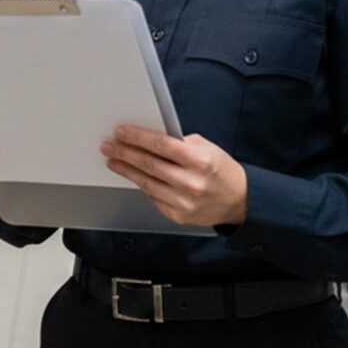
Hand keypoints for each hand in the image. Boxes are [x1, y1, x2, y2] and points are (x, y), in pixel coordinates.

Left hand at [100, 126, 246, 227]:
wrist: (238, 200)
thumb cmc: (220, 170)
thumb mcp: (207, 148)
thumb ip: (180, 144)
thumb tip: (149, 139)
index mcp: (200, 161)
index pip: (161, 145)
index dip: (137, 137)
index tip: (121, 132)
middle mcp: (191, 182)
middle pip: (149, 164)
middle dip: (125, 153)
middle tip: (109, 146)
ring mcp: (184, 202)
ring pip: (146, 182)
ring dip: (126, 170)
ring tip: (113, 160)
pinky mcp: (178, 215)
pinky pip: (152, 197)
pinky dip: (141, 185)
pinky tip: (132, 176)